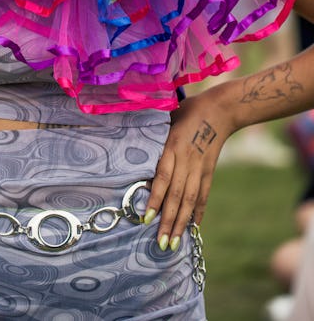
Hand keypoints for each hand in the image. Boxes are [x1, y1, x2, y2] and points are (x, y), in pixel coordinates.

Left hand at [144, 88, 233, 250]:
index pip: (163, 177)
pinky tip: (194, 227)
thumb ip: (154, 134)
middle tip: (161, 243)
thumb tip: (133, 144)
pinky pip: (204, 194)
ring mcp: (200, 167)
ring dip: (182, 223)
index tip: (147, 217)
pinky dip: (199, 211)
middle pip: (177, 195)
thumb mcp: (167, 117)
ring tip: (174, 243)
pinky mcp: (209, 171)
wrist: (220, 110)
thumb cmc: (187, 110)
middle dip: (168, 221)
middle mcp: (187, 160)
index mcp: (173, 146)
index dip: (156, 198)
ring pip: (190, 200)